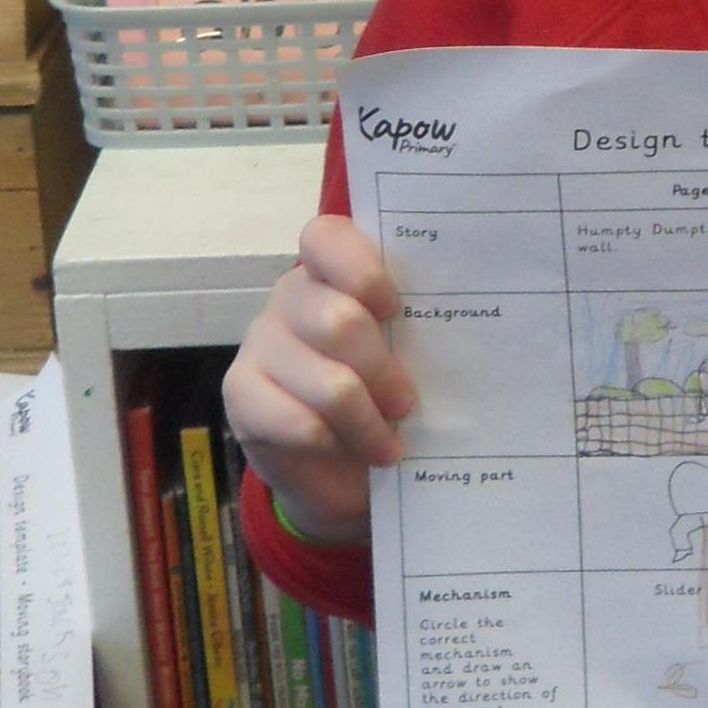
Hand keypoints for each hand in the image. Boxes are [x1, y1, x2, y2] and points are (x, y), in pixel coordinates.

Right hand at [221, 215, 415, 544]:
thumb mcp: (407, 355)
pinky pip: (296, 420)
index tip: (394, 309)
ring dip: (368, 422)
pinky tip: (348, 450)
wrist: (344, 469)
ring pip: (328, 383)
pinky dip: (334, 441)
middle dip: (383, 371)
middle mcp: (289, 298)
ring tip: (390, 445)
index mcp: (331, 272)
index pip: (327, 238)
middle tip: (407, 404)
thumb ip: (418, 330)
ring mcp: (260, 345)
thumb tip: (465, 325)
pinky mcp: (242, 395)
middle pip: (338, 322)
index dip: (362, 271)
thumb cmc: (384, 396)